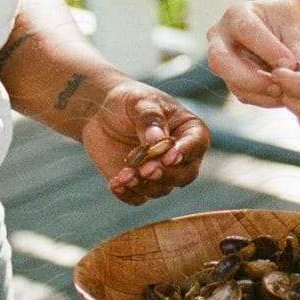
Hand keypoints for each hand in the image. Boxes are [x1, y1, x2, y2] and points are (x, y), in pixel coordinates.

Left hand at [81, 82, 210, 204]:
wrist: (101, 113)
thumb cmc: (128, 101)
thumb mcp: (139, 102)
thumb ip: (150, 119)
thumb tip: (157, 140)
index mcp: (189, 130)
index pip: (198, 143)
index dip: (186, 152)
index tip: (169, 156)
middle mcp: (180, 155)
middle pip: (186, 174)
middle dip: (166, 175)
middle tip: (146, 170)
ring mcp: (160, 171)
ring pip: (162, 188)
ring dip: (144, 185)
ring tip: (123, 175)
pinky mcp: (140, 184)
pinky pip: (139, 198)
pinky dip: (128, 194)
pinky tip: (114, 183)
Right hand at [206, 0, 299, 106]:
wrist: (280, 24)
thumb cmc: (289, 21)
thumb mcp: (297, 30)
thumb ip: (298, 52)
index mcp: (236, 13)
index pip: (246, 31)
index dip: (268, 50)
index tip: (291, 64)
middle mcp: (220, 37)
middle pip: (221, 61)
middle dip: (251, 79)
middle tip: (279, 87)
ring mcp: (221, 60)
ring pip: (232, 83)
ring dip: (262, 94)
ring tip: (288, 93)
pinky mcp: (230, 79)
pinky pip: (243, 94)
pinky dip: (264, 99)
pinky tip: (283, 96)